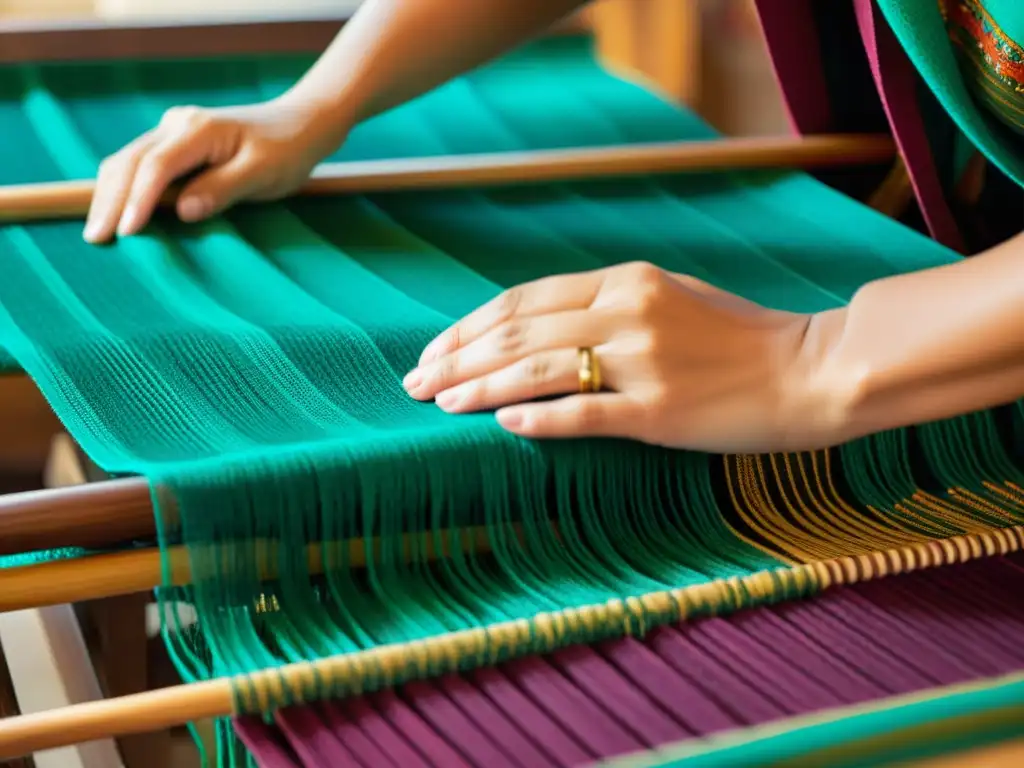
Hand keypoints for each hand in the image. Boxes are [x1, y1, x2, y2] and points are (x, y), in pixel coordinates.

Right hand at [83, 98, 338, 242]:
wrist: (299, 125)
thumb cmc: (287, 152)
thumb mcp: (264, 174)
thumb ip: (223, 189)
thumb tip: (183, 211)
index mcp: (199, 130)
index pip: (156, 166)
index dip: (138, 200)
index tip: (127, 232)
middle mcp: (177, 124)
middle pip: (130, 161)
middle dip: (109, 200)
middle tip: (95, 238)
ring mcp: (172, 130)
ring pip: (128, 161)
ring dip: (110, 194)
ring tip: (97, 231)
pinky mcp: (174, 142)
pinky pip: (140, 165)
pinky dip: (125, 188)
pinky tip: (115, 213)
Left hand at [403, 262, 833, 453]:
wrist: (811, 370)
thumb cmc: (740, 337)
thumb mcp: (671, 298)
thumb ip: (607, 305)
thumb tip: (540, 327)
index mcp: (625, 281)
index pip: (522, 301)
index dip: (469, 326)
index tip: (434, 348)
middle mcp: (626, 313)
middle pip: (517, 334)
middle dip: (456, 358)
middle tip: (413, 382)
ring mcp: (642, 363)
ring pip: (537, 372)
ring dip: (478, 388)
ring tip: (438, 403)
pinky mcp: (659, 413)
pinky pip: (583, 415)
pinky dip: (536, 419)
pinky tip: (499, 425)